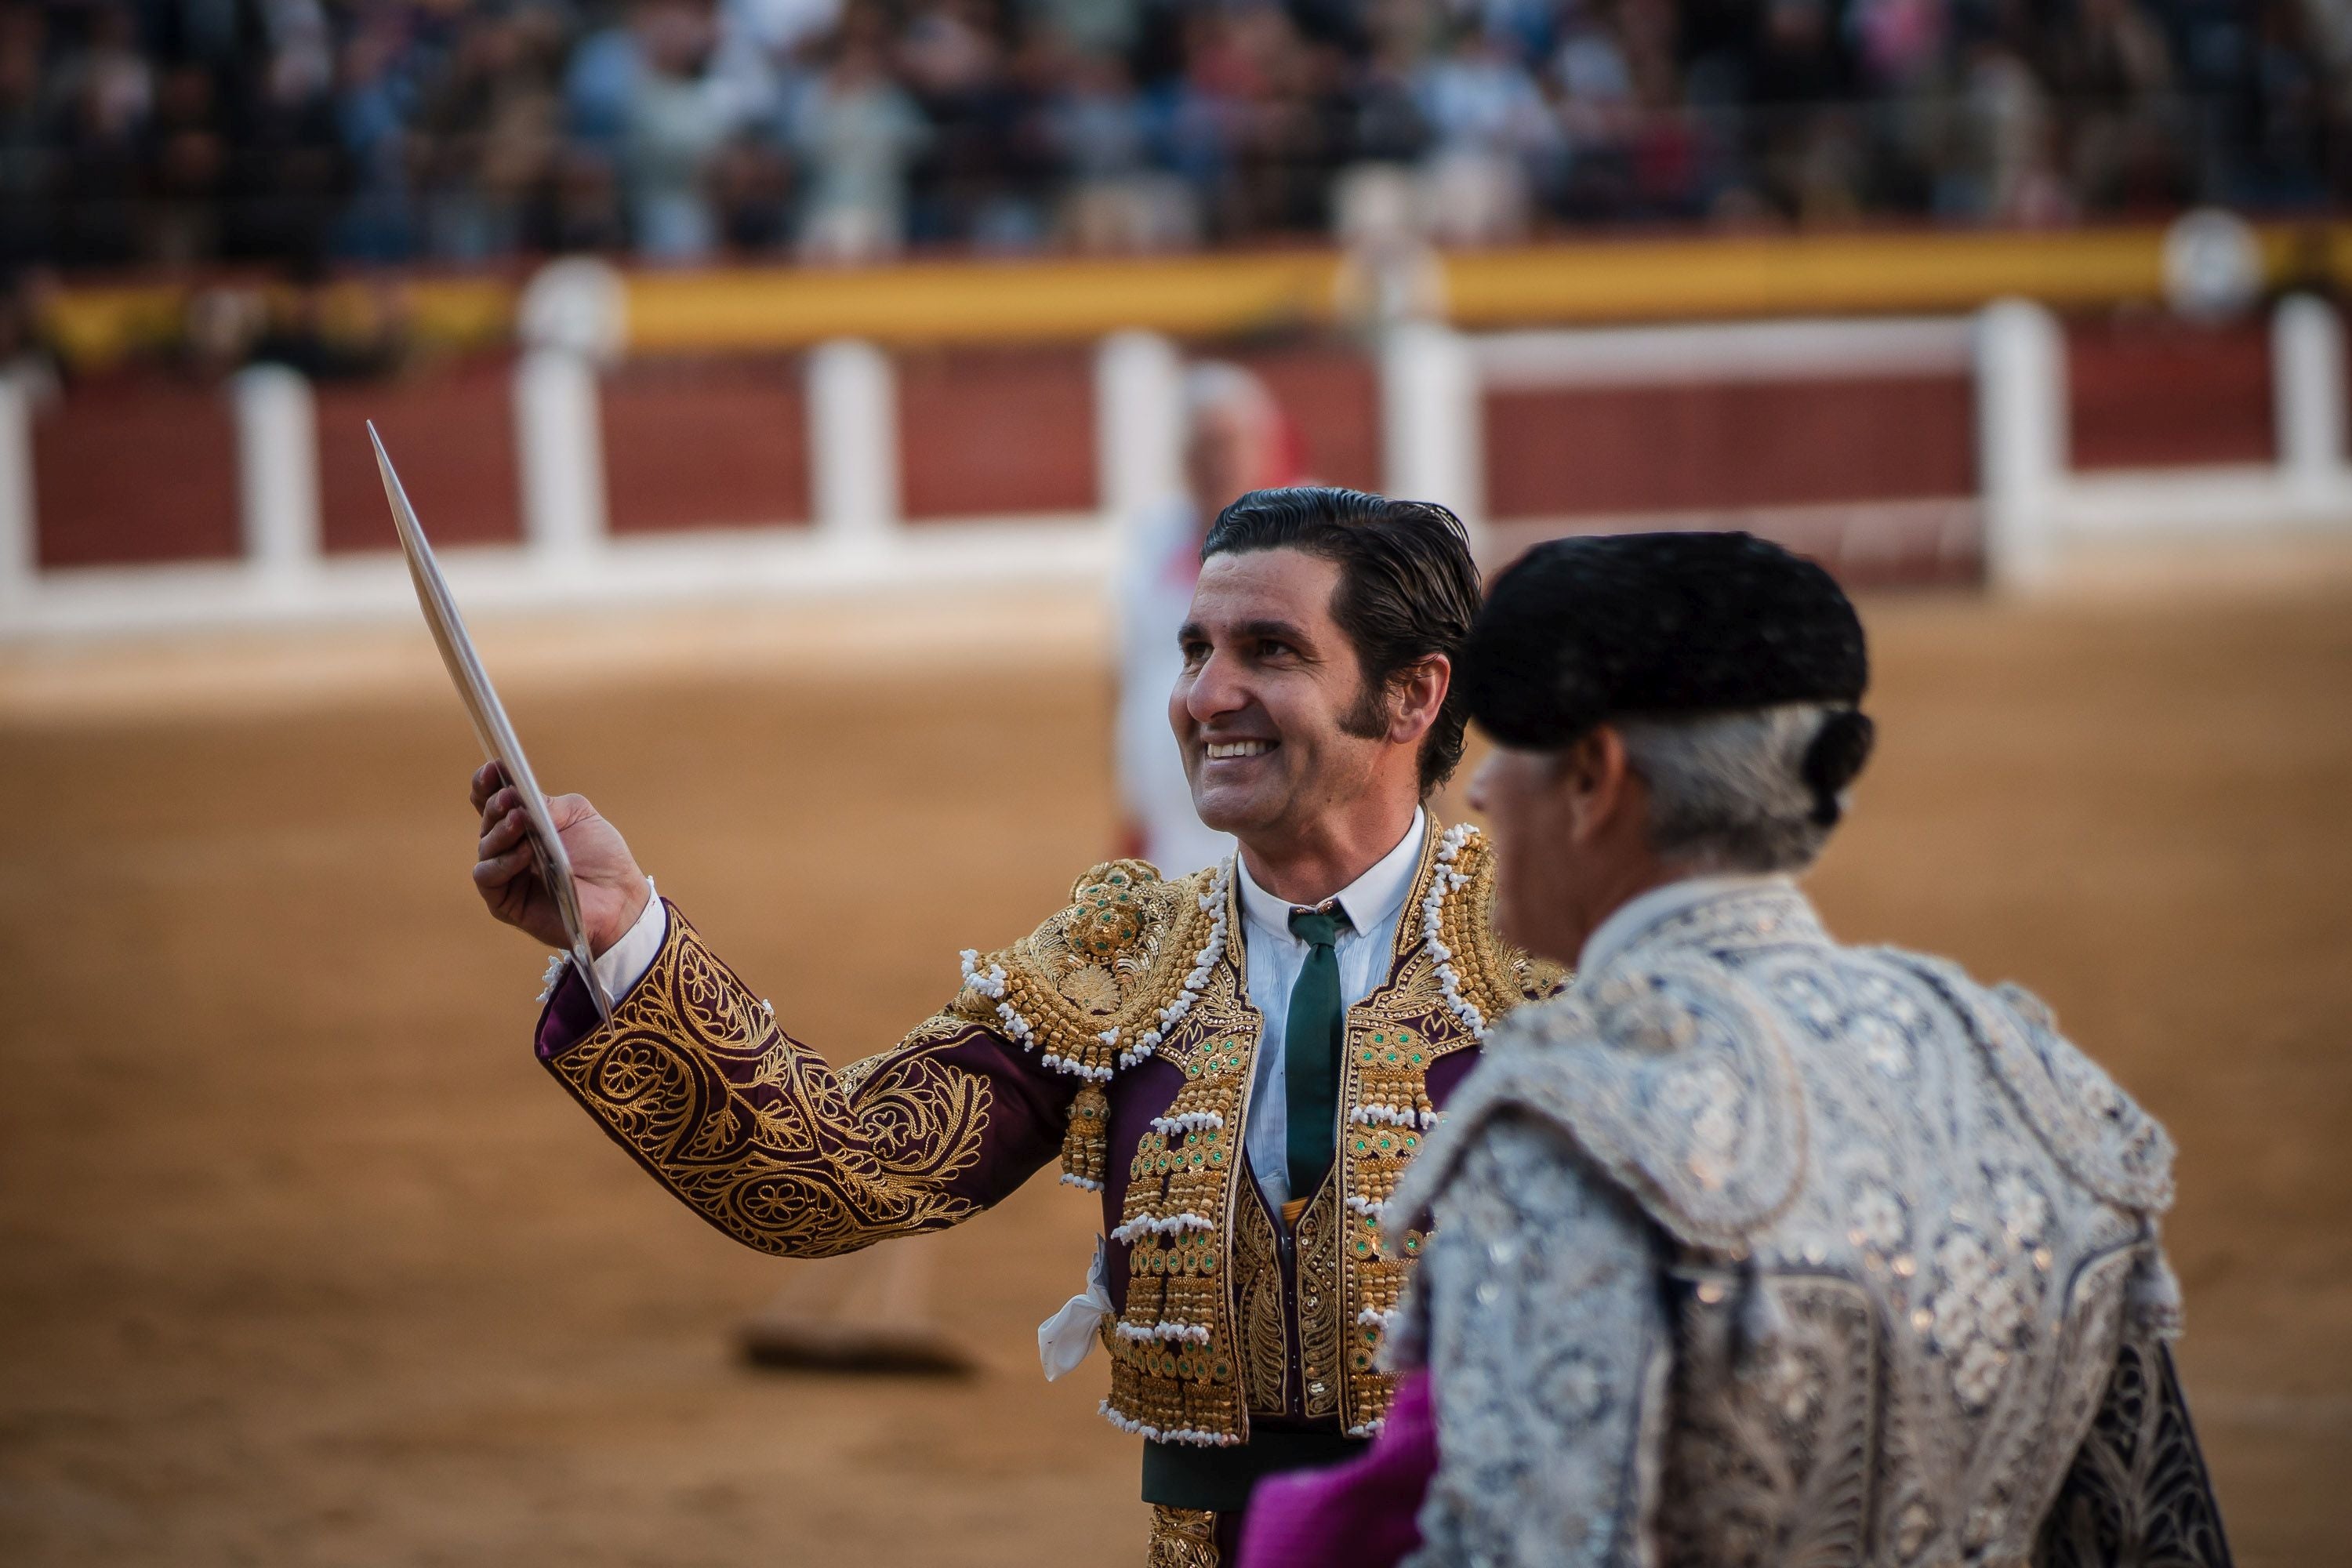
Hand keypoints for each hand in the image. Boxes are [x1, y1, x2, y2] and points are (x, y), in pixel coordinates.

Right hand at [468, 761, 650, 955]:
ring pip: (486, 848)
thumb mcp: (579, 817)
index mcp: (523, 825)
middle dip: (496, 806)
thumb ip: (549, 803)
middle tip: (510, 796)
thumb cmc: (602, 857)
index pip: (491, 802)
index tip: (493, 767)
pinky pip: (488, 878)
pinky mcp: (505, 902)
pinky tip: (526, 851)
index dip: (486, 785)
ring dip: (501, 831)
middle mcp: (509, 848)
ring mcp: (505, 875)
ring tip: (521, 820)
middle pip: (487, 822)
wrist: (620, 898)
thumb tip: (519, 794)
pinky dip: (504, 861)